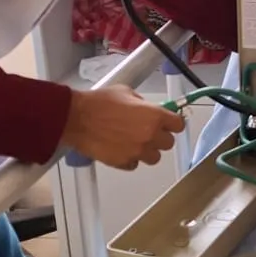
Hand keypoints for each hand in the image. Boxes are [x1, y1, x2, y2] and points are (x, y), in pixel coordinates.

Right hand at [62, 85, 184, 171]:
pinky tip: (121, 148)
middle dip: (160, 137)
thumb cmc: (98, 103)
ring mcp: (138, 151)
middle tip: (148, 131)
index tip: (169, 123)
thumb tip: (148, 108)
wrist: (77, 119)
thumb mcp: (126, 92)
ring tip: (134, 141)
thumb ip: (143, 103)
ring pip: (154, 157)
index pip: (178, 124)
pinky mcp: (124, 162)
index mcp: (154, 116)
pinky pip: (135, 164)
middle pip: (169, 143)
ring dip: (147, 150)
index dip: (173, 123)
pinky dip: (131, 159)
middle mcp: (150, 135)